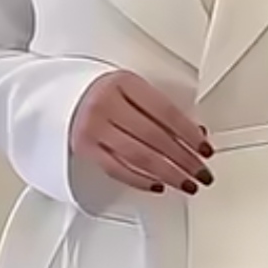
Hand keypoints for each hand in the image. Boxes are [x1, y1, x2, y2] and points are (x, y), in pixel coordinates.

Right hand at [70, 71, 213, 195]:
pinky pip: (118, 170)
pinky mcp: (86, 149)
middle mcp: (107, 104)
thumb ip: (160, 110)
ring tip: (186, 184)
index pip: (165, 112)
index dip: (189, 134)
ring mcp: (94, 128)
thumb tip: (194, 136)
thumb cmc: (103, 93)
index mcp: (124, 83)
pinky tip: (159, 184)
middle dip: (183, 159)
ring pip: (139, 156)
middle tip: (201, 173)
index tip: (205, 149)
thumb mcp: (132, 89)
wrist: (62, 98)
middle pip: (154, 137)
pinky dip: (142, 179)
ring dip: (168, 174)